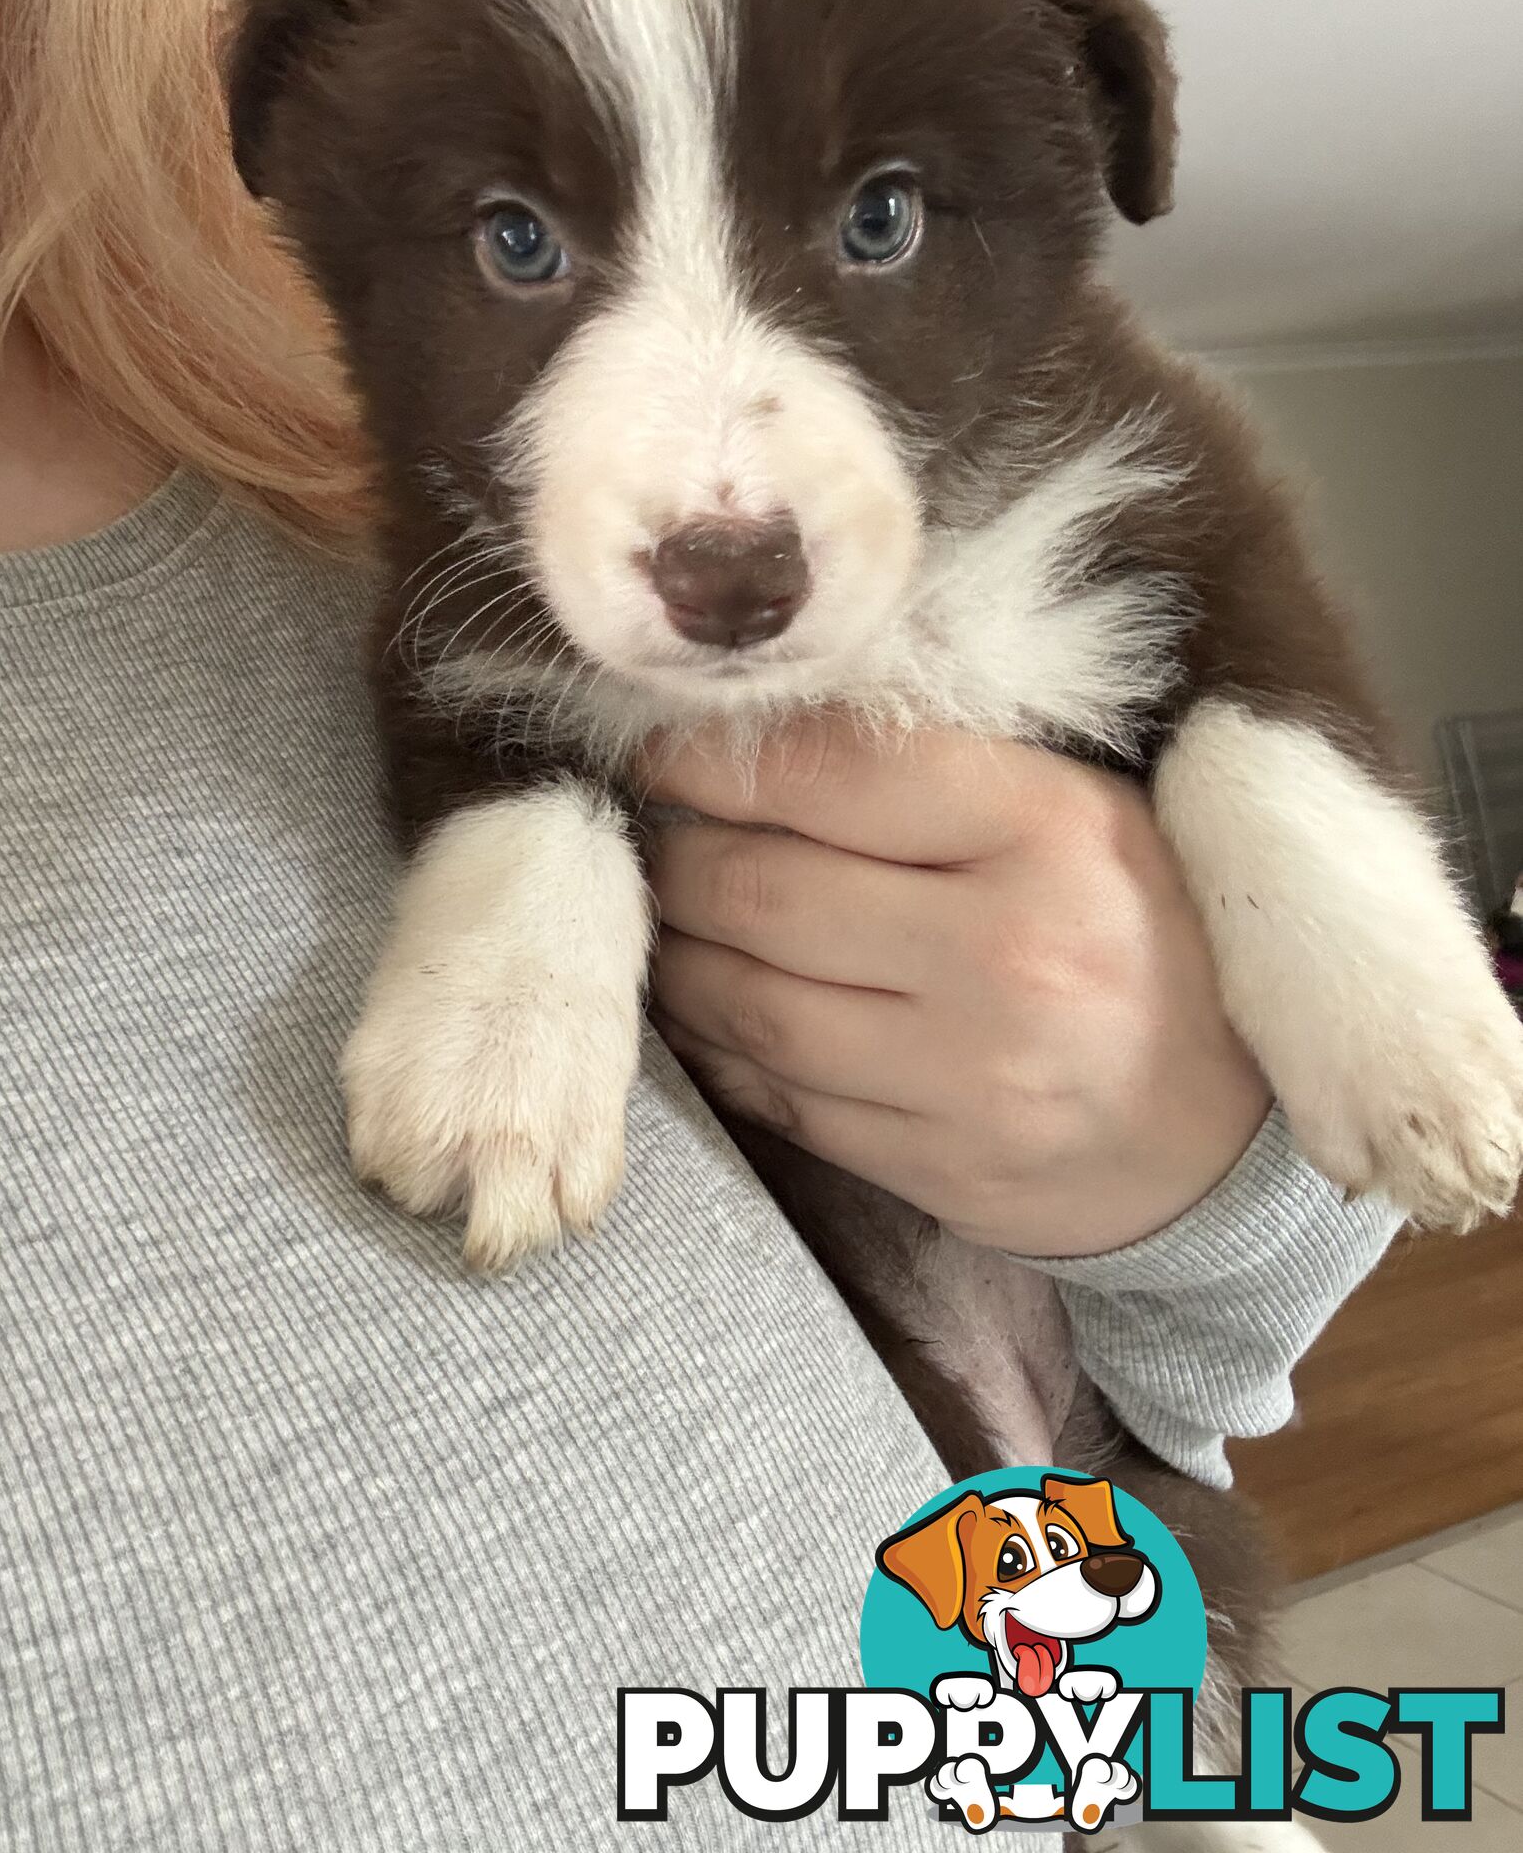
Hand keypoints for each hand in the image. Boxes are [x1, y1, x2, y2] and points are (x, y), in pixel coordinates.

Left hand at [641, 717, 1270, 1257]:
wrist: (1235, 1136)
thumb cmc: (1144, 935)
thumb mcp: (1084, 812)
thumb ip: (939, 769)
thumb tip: (762, 729)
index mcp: (1050, 828)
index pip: (828, 771)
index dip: (714, 755)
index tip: (663, 749)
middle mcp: (1007, 951)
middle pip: (764, 888)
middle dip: (681, 858)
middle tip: (660, 836)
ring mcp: (970, 1074)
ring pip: (750, 1001)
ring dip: (683, 955)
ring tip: (672, 919)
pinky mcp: (938, 1164)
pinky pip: (781, 1095)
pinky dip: (722, 1047)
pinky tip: (710, 1008)